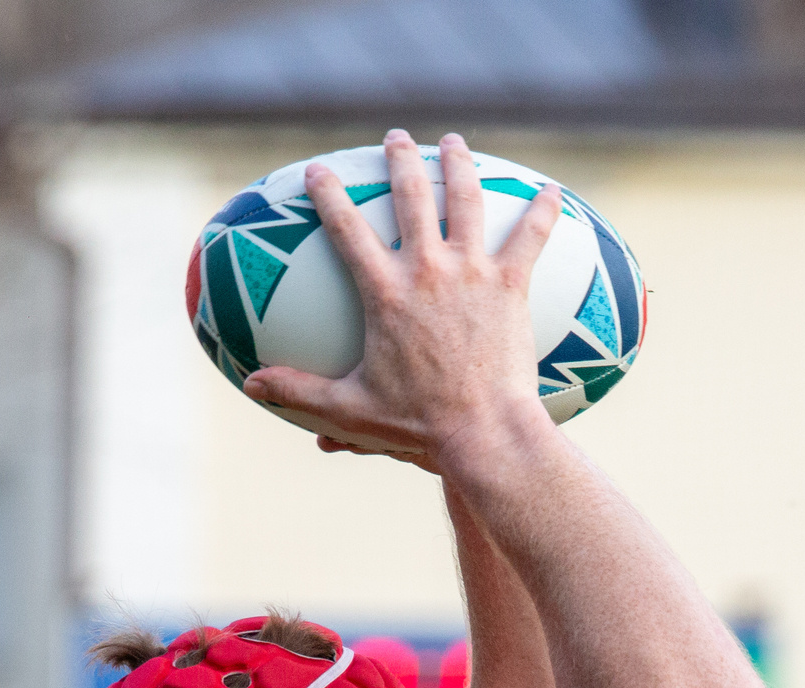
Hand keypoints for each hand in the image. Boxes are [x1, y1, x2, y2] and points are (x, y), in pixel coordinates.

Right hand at [243, 130, 558, 464]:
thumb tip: (252, 386)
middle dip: (400, 160)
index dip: (329, 194)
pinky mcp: (511, 286)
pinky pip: (530, 237)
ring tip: (455, 143)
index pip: (347, 228)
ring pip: (466, 201)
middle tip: (397, 138)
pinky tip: (552, 190)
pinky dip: (543, 211)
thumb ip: (300, 391)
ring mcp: (471, 273)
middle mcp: (426, 270)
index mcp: (384, 292)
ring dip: (460, 165)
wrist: (482, 432)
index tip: (319, 171)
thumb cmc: (418, 424)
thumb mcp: (351, 410)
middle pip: (411, 196)